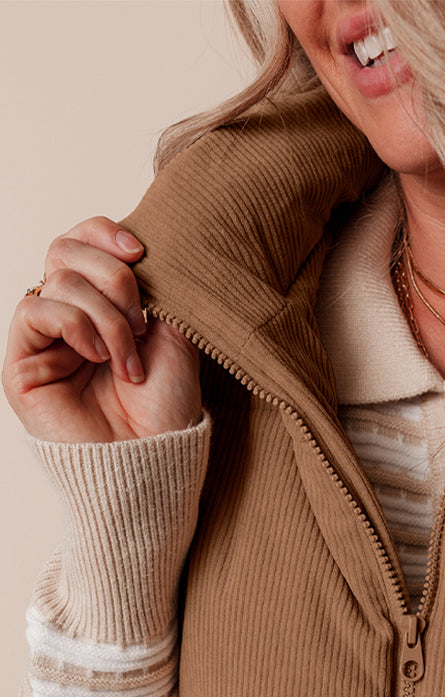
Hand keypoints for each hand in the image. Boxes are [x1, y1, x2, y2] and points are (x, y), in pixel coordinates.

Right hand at [3, 215, 200, 443]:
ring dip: (105, 316)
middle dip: (112, 276)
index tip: (141, 252)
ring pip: (58, 279)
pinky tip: (97, 357)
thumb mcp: (171, 334)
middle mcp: (68, 318)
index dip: (105, 233)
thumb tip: (129, 244)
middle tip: (140, 321)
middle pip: (65, 249)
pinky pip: (34, 310)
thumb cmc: (166, 409)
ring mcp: (43, 341)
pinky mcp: (22, 365)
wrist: (154, 463)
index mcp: (101, 305)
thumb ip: (147, 286)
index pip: (83, 242)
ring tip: (127, 360)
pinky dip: (74, 324)